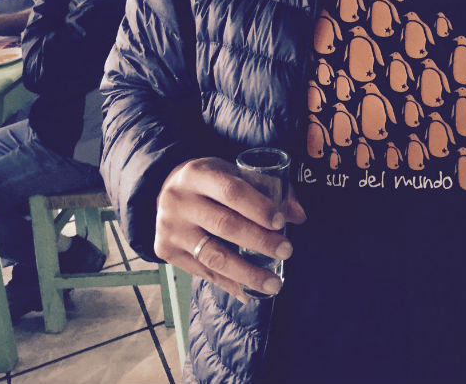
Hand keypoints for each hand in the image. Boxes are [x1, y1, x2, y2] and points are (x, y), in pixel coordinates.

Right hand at [155, 156, 305, 301]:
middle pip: (224, 225)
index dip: (259, 207)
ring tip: (274, 283)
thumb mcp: (233, 172)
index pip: (232, 191)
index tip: (282, 222)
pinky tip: (249, 292)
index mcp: (197, 173)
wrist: (166, 190)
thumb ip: (268, 188)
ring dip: (247, 273)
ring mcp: (170, 228)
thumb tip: (299, 215)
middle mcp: (179, 200)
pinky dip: (229, 284)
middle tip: (286, 251)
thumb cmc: (211, 181)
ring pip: (213, 256)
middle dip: (260, 241)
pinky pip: (203, 272)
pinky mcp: (166, 251)